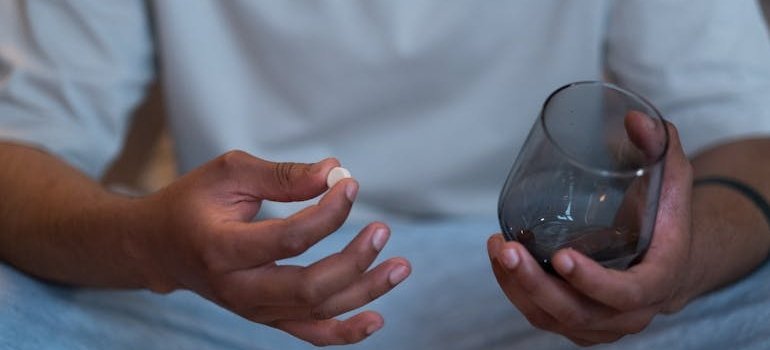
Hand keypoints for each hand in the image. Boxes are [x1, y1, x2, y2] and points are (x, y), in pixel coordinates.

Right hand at [126, 150, 410, 345]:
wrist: (160, 248)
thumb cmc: (194, 202)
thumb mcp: (230, 173)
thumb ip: (283, 175)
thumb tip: (336, 172)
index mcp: (222, 248)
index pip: (290, 238)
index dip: (329, 212)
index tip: (349, 184)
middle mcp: (237, 289)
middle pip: (309, 286)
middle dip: (354, 260)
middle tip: (383, 229)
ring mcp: (252, 309)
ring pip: (317, 312)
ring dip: (365, 292)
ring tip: (402, 267)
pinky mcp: (265, 317)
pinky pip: (309, 334)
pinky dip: (344, 332)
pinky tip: (376, 320)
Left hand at [487, 122, 692, 345]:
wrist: (668, 258)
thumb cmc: (665, 215)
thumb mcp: (671, 177)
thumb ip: (659, 145)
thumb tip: (632, 116)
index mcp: (658, 281)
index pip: (626, 294)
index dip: (593, 282)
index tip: (561, 257)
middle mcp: (629, 313)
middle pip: (578, 313)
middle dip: (536, 285)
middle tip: (508, 249)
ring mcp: (601, 324)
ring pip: (552, 318)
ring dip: (517, 287)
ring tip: (496, 248)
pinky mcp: (577, 323)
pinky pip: (541, 316)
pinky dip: (515, 292)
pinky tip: (499, 260)